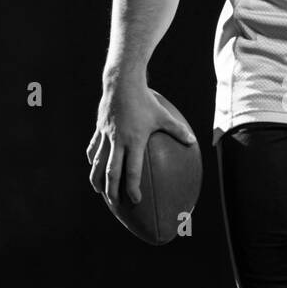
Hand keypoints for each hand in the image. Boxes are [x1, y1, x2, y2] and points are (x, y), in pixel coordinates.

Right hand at [86, 82, 195, 206]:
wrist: (121, 83)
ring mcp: (106, 136)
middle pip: (111, 172)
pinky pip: (94, 148)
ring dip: (97, 179)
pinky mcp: (99, 129)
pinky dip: (93, 159)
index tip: (135, 200)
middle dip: (111, 190)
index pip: (131, 170)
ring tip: (98, 190)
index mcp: (134, 141)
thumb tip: (192, 142)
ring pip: (98, 163)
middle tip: (115, 204)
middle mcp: (117, 141)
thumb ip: (177, 130)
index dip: (132, 187)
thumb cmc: (145, 100)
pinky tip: (94, 166)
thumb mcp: (163, 115)